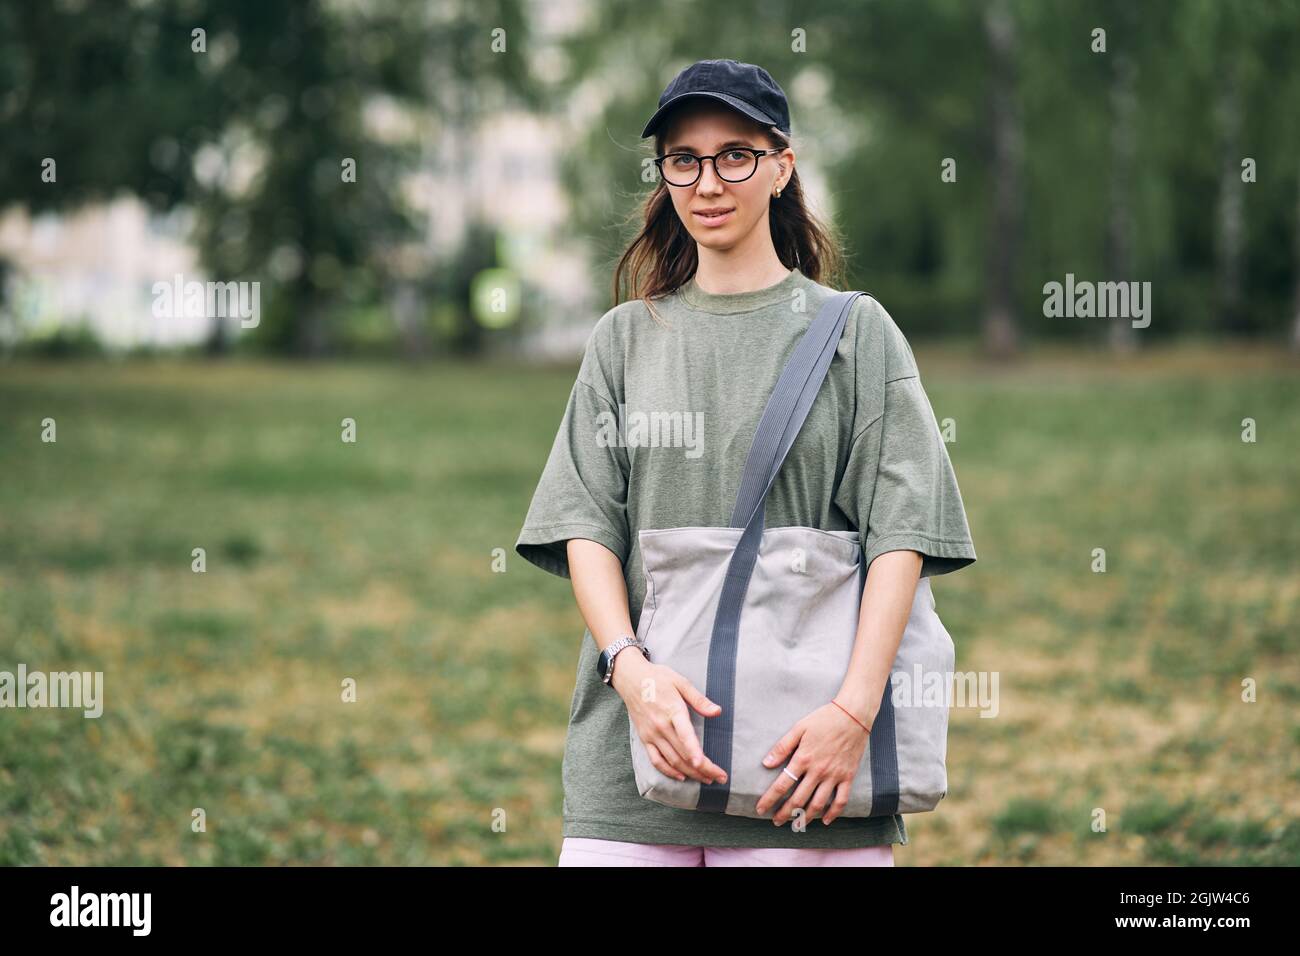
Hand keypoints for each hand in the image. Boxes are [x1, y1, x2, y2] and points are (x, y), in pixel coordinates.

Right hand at [612, 652, 727, 785]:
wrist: (631, 678)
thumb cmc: (658, 678)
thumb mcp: (681, 682)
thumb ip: (699, 699)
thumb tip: (717, 711)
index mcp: (672, 710)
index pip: (684, 734)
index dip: (694, 751)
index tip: (704, 764)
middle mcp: (661, 726)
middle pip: (683, 753)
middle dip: (703, 768)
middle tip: (720, 777)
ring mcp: (651, 735)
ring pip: (672, 760)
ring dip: (690, 773)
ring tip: (707, 779)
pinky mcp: (644, 739)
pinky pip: (656, 760)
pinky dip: (669, 771)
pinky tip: (681, 776)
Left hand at [755, 700, 869, 825]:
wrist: (853, 716)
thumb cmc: (824, 719)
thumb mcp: (799, 728)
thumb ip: (782, 747)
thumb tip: (766, 763)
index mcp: (803, 758)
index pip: (782, 785)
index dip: (770, 799)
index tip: (760, 809)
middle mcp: (818, 771)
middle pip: (798, 799)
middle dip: (784, 813)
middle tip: (775, 821)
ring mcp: (834, 776)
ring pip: (817, 804)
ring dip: (805, 817)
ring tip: (795, 825)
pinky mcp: (847, 777)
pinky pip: (841, 801)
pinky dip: (833, 814)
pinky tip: (824, 820)